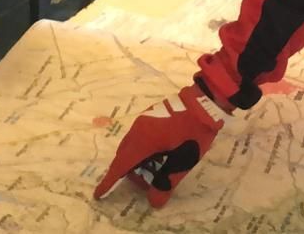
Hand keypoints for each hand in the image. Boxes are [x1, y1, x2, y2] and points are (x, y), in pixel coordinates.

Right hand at [94, 81, 230, 207]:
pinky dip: (142, 150)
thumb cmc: (193, 132)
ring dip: (136, 161)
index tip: (99, 194)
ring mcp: (143, 120)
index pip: (121, 166)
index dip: (109, 181)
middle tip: (145, 184)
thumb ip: (167, 182)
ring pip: (131, 146)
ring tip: (155, 170)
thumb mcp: (183, 161)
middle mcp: (137, 130)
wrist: (204, 101)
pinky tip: (159, 154)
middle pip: (124, 156)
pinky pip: (138, 137)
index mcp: (142, 141)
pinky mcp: (150, 115)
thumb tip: (154, 202)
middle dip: (129, 173)